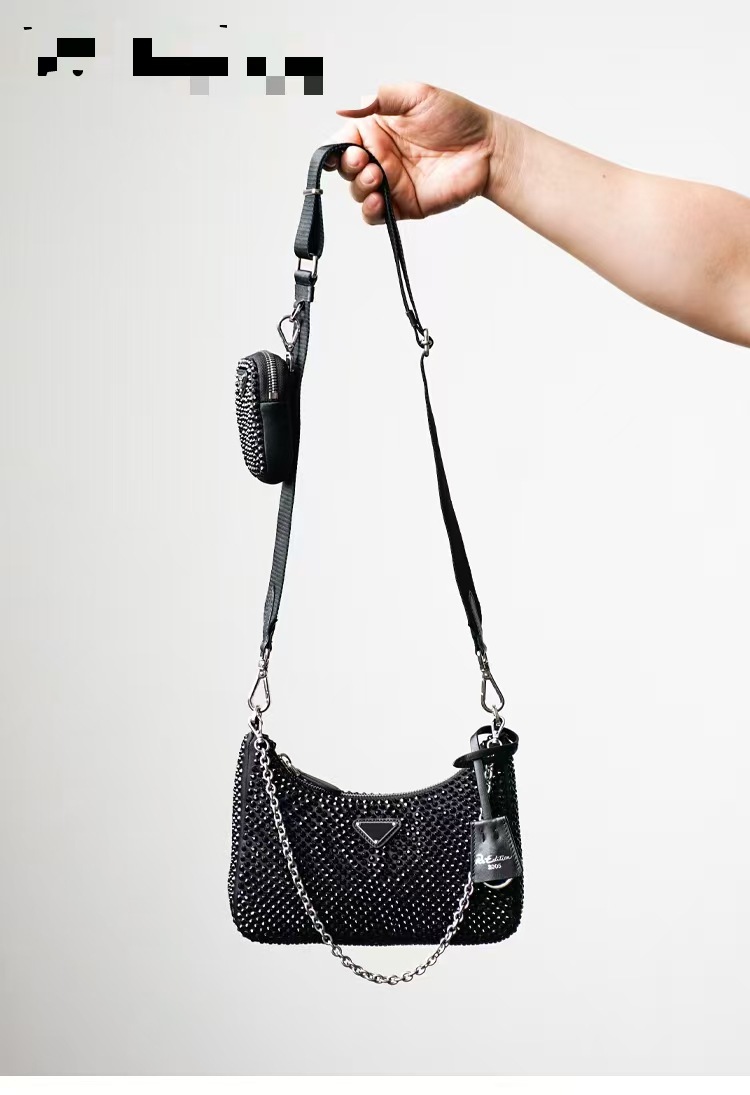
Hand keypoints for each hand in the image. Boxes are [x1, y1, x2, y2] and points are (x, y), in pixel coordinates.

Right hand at [324, 82, 507, 223]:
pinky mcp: (403, 205)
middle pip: (346, 168)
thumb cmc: (457, 118)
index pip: (343, 140)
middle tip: (364, 161)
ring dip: (359, 187)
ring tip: (376, 178)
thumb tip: (344, 107)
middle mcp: (381, 157)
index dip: (335, 147)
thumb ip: (380, 98)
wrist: (487, 148)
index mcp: (377, 130)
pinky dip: (370, 211)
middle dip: (347, 166)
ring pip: (358, 192)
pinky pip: (376, 215)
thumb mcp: (416, 95)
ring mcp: (391, 183)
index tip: (342, 149)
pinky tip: (378, 201)